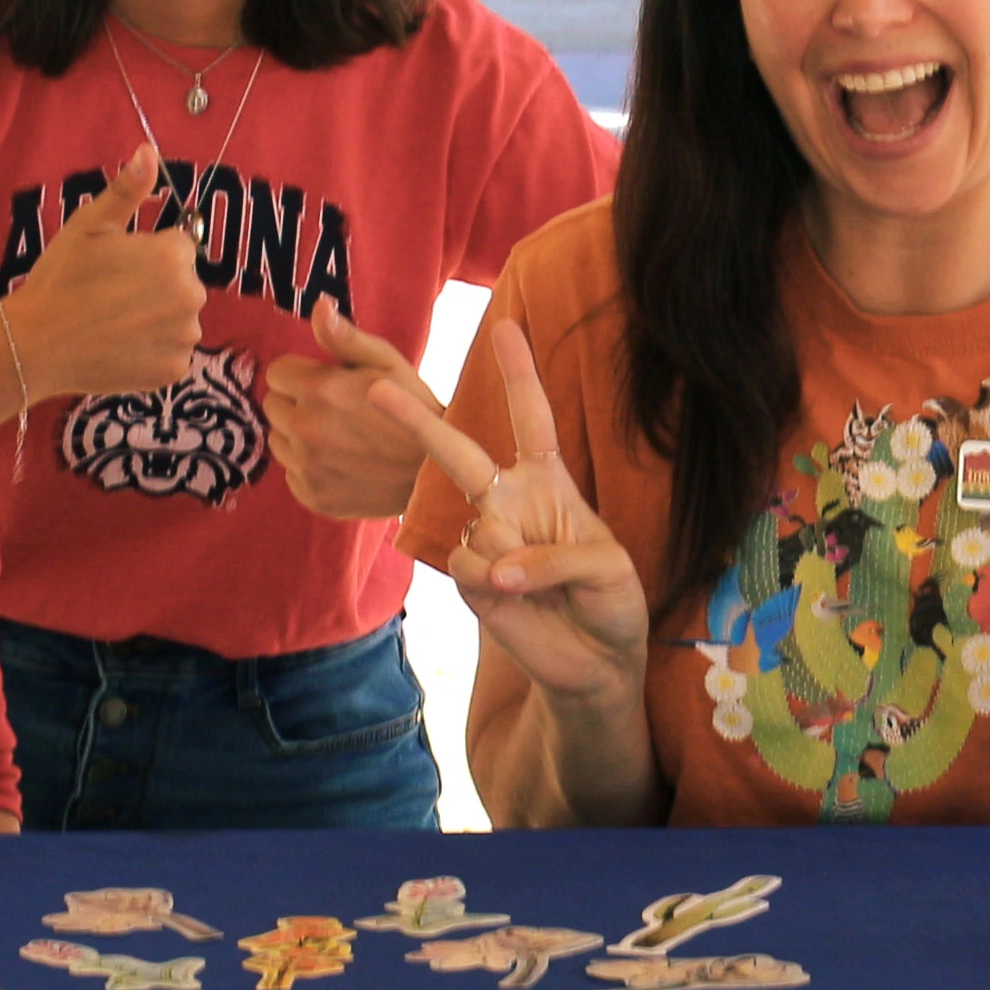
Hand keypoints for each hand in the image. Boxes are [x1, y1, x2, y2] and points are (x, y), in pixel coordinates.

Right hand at [0, 143, 201, 403]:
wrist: (35, 345)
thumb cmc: (60, 279)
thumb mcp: (89, 224)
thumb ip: (127, 189)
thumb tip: (149, 151)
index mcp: (173, 256)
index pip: (177, 245)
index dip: (145, 252)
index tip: (114, 265)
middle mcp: (191, 297)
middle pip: (181, 282)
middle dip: (155, 284)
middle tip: (110, 294)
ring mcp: (184, 338)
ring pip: (178, 319)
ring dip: (156, 318)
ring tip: (113, 321)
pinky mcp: (173, 372)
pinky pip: (171, 353)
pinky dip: (152, 351)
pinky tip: (119, 346)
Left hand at [262, 313, 432, 520]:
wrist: (438, 471)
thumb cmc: (414, 408)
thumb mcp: (386, 363)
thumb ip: (344, 337)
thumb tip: (318, 306)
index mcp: (320, 390)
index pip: (277, 373)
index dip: (301, 375)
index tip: (326, 382)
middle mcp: (306, 430)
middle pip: (273, 407)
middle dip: (297, 403)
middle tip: (335, 410)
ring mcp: (307, 468)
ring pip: (279, 441)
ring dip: (298, 436)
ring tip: (338, 437)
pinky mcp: (312, 496)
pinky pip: (292, 474)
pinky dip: (309, 468)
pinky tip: (341, 463)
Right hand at [382, 323, 650, 711]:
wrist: (594, 662)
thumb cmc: (612, 602)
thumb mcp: (610, 569)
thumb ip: (556, 558)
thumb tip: (497, 568)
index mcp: (549, 483)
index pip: (531, 419)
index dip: (518, 375)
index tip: (504, 327)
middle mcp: (510, 502)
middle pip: (459, 452)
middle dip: (417, 420)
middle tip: (377, 388)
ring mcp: (486, 539)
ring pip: (474, 526)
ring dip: (510, 556)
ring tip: (542, 588)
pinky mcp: (470, 578)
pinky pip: (467, 564)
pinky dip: (493, 582)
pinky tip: (515, 599)